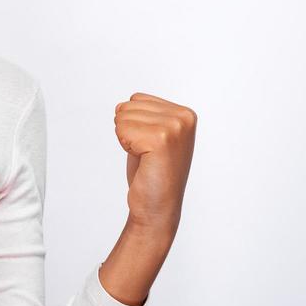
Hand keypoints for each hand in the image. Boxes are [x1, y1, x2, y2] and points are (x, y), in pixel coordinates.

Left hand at [116, 93, 196, 236]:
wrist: (157, 206)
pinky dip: (126, 147)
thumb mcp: (151, 135)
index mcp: (185, 113)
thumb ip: (141, 114)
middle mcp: (184, 117)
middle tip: (146, 154)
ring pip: (122, 117)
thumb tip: (120, 105)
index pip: (136, 99)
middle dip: (128, 131)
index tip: (149, 144)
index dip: (134, 123)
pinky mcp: (161, 139)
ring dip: (127, 140)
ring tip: (146, 157)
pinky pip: (122, 130)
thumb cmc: (152, 173)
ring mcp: (174, 127)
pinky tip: (143, 161)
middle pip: (128, 106)